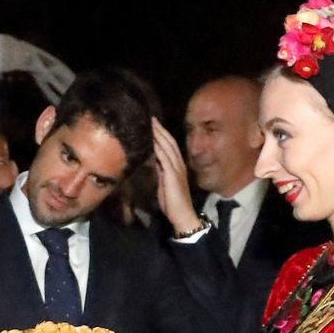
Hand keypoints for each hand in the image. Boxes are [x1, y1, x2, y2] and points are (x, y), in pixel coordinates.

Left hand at [150, 117, 202, 235]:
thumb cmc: (173, 202)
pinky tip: (153, 140)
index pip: (169, 146)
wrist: (182, 214)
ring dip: (159, 135)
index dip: (162, 134)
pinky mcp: (172, 174)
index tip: (153, 124)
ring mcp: (176, 168)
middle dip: (160, 130)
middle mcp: (179, 164)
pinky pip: (165, 158)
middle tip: (151, 118)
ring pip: (167, 147)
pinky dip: (159, 148)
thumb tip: (154, 160)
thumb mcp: (164, 183)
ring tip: (151, 124)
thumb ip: (160, 171)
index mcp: (177, 166)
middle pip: (169, 142)